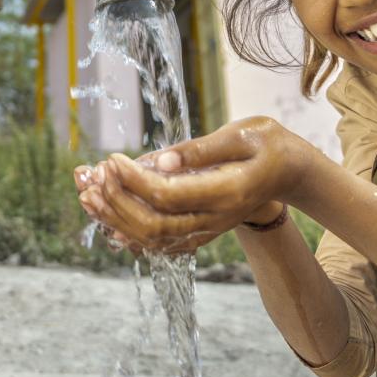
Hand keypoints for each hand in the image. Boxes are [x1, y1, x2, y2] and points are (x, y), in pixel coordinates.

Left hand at [74, 116, 310, 253]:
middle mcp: (215, 219)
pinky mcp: (199, 231)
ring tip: (87, 193)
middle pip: (154, 225)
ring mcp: (207, 230)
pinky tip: (106, 217)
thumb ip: (200, 150)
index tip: (112, 159)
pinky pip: (160, 243)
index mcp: (227, 192)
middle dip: (116, 203)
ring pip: (152, 239)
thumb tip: (159, 161)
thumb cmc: (267, 145)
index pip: (168, 196)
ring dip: (114, 218)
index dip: (133, 180)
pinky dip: (129, 231)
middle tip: (93, 176)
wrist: (289, 172)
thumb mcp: (242, 134)